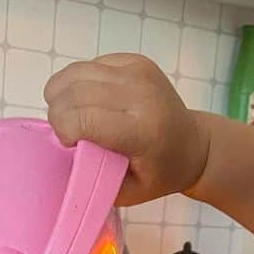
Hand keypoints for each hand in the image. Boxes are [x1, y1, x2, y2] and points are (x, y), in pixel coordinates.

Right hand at [44, 55, 209, 207]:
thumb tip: (65, 156)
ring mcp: (138, 72)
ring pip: (75, 72)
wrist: (195, 146)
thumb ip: (95, 177)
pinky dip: (80, 83)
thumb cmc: (161, 173)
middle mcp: (140, 94)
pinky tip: (92, 101)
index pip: (82, 119)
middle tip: (69, 132)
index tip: (71, 144)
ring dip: (63, 95)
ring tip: (74, 115)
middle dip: (58, 114)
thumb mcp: (129, 192)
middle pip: (73, 92)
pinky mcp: (135, 61)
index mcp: (141, 131)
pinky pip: (89, 65)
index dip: (64, 131)